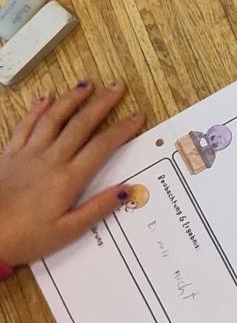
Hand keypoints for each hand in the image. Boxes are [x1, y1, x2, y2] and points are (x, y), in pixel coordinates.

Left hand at [0, 82, 144, 266]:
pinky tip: (44, 98)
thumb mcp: (67, 232)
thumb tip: (127, 190)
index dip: (122, 129)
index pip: (102, 146)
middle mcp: (50, 159)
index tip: (137, 115)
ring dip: (71, 99)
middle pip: (80, 124)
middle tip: (117, 86)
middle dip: (102, 103)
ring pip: (53, 118)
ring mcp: (27, 154)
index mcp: (68, 179)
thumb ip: (97, 208)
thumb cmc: (25, 238)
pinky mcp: (9, 155)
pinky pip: (25, 126)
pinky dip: (36, 110)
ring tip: (86, 84)